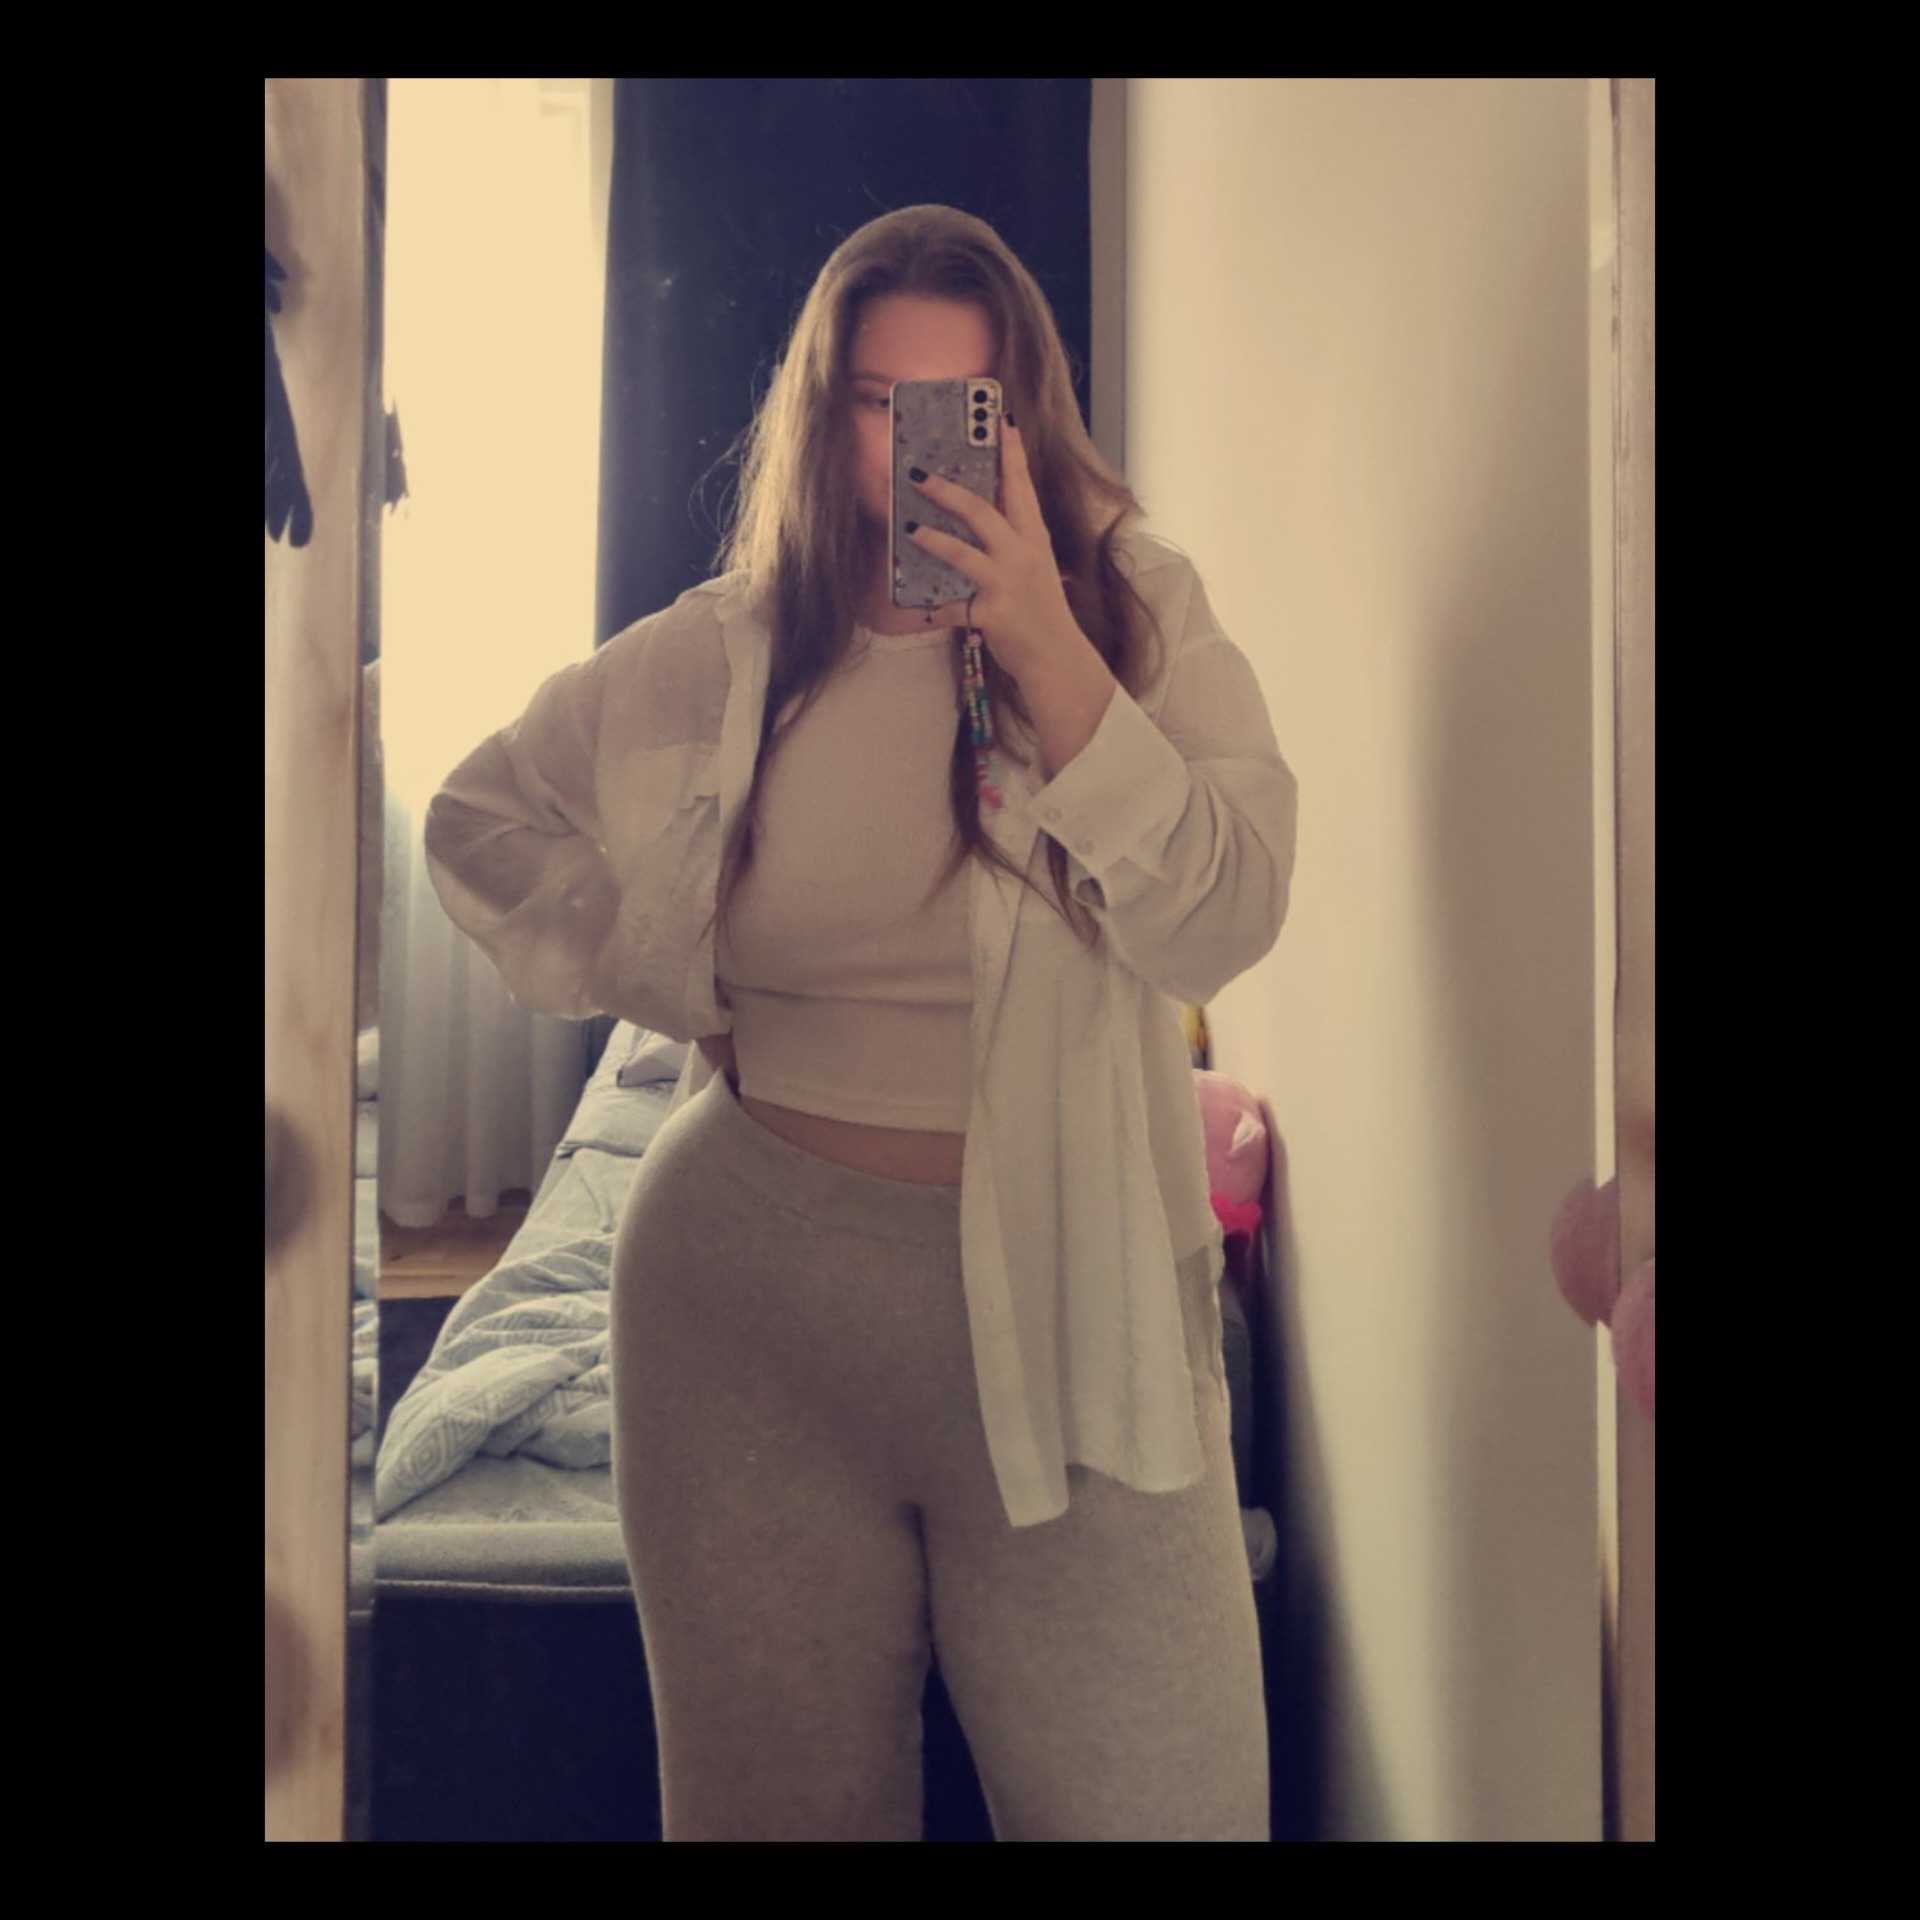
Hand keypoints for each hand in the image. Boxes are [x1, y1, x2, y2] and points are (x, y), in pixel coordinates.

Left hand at [904, 423, 1081, 682]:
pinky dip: (936, 608)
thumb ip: (1010, 541)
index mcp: (1033, 538)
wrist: (1057, 658)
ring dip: (932, 539)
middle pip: (982, 511)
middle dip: (947, 491)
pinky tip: (922, 609)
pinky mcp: (992, 613)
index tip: (1000, 420)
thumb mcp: (1033, 567)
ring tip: (908, 529)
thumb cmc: (1040, 610)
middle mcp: (1022, 554)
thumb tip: (972, 517)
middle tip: (918, 475)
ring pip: (962, 553)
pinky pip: (954, 607)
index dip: (1010, 453)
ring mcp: (1007, 583)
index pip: (1021, 486)